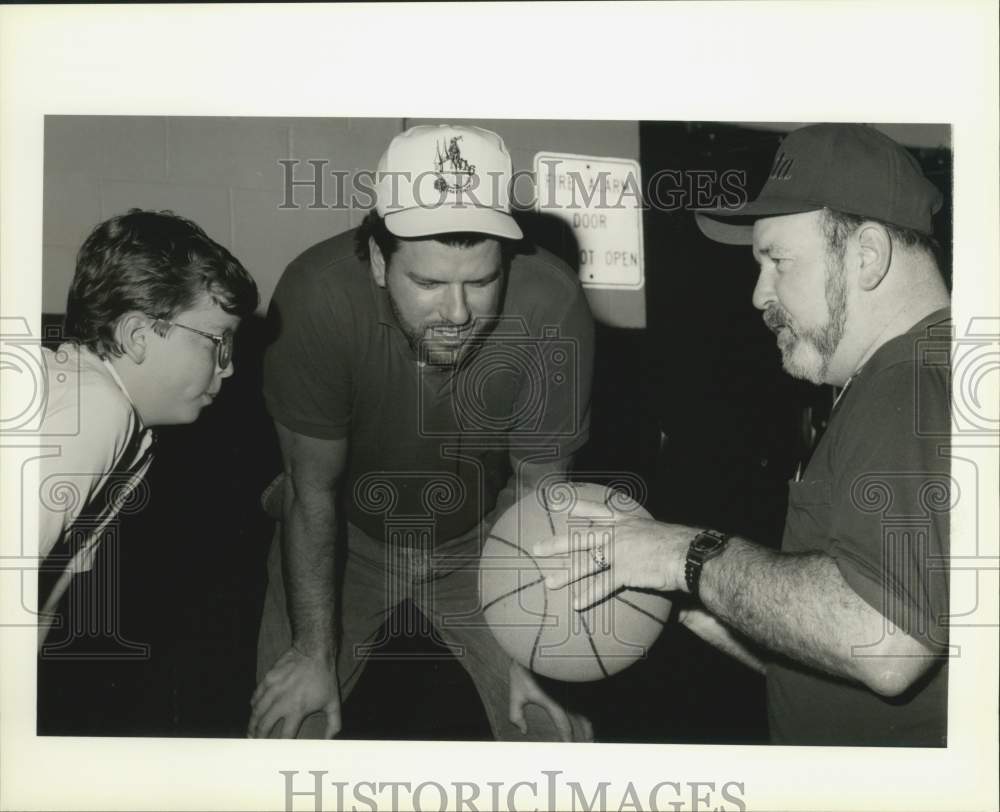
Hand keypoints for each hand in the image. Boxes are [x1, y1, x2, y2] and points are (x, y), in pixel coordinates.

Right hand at [248, 646, 340, 738]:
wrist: (314, 651)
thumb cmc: (324, 677)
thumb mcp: (334, 701)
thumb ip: (333, 723)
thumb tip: (329, 740)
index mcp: (297, 709)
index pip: (284, 736)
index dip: (279, 747)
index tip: (276, 753)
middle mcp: (281, 701)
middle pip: (264, 726)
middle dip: (259, 738)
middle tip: (256, 745)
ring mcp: (272, 689)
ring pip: (256, 712)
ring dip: (252, 725)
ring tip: (251, 733)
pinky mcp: (267, 679)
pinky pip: (256, 696)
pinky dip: (253, 706)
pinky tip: (254, 711)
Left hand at [508, 660, 593, 741]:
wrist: (532, 647)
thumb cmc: (523, 671)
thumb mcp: (515, 693)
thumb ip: (516, 715)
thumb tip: (524, 731)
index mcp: (552, 701)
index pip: (564, 725)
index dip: (566, 739)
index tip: (567, 748)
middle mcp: (565, 697)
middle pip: (582, 721)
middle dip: (585, 737)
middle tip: (585, 749)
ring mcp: (570, 690)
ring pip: (586, 712)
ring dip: (588, 728)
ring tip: (589, 740)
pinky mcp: (572, 684)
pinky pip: (584, 704)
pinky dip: (586, 716)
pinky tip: (585, 723)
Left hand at [531, 498, 693, 608]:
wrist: (688, 554)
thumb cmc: (677, 543)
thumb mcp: (654, 531)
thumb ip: (640, 537)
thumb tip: (639, 545)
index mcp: (625, 522)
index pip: (595, 510)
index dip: (574, 506)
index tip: (555, 501)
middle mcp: (617, 534)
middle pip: (580, 538)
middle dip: (556, 543)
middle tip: (537, 549)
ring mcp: (618, 553)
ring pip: (586, 563)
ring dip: (566, 574)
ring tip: (550, 583)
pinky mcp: (624, 572)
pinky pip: (602, 586)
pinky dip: (589, 596)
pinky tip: (577, 604)